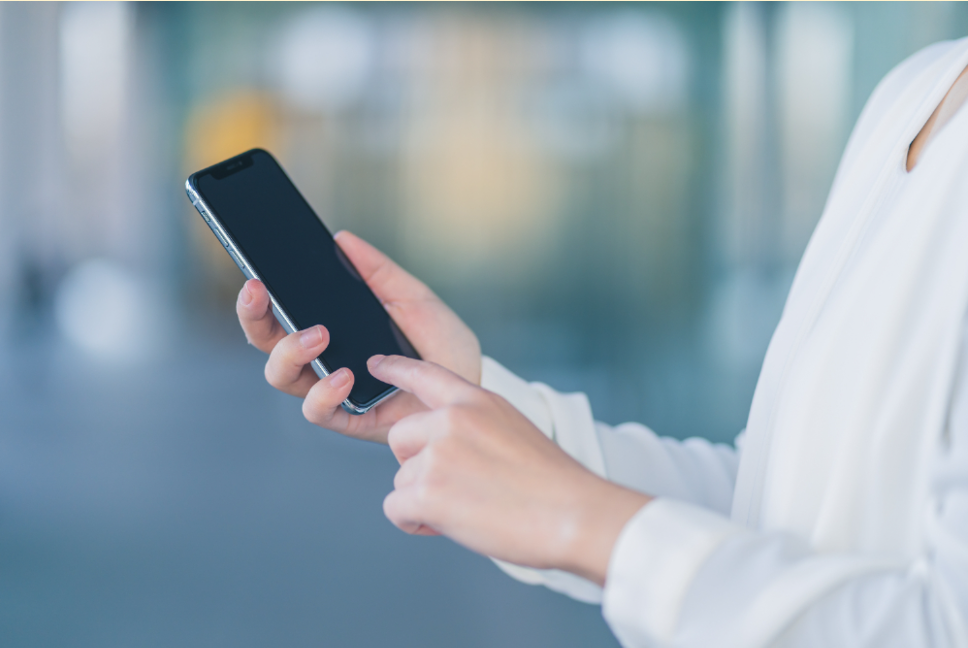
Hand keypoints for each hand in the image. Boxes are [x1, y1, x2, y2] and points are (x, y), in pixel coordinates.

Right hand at [236, 231, 480, 443]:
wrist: (468, 386)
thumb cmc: (439, 343)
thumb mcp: (412, 297)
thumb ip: (378, 271)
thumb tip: (342, 239)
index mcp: (329, 326)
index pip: (279, 312)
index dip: (257, 297)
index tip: (254, 276)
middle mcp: (321, 359)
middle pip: (267, 342)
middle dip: (254, 317)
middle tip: (261, 292)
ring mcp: (332, 389)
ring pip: (282, 376)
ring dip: (289, 352)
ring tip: (319, 335)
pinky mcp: (349, 418)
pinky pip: (318, 410)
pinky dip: (324, 392)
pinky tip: (344, 375)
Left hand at [370, 354, 651, 585]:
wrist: (574, 515)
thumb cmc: (552, 484)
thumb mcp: (512, 430)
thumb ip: (474, 427)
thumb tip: (441, 448)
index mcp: (476, 401)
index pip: (425, 374)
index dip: (396, 368)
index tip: (376, 364)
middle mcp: (451, 420)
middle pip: (400, 438)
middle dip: (416, 465)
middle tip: (455, 486)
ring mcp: (437, 454)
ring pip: (402, 479)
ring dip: (424, 499)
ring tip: (469, 507)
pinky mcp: (427, 491)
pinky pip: (396, 508)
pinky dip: (416, 523)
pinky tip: (451, 523)